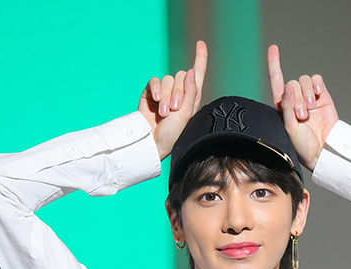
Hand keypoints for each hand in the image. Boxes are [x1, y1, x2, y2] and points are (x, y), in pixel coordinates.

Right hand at [139, 40, 207, 160]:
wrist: (152, 142)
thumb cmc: (172, 134)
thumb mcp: (186, 114)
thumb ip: (190, 92)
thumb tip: (191, 71)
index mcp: (191, 98)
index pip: (197, 74)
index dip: (200, 59)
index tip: (200, 44)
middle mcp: (179, 93)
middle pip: (181, 76)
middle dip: (178, 92)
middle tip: (174, 109)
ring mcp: (164, 92)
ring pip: (168, 79)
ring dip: (166, 96)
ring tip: (164, 113)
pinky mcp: (150, 92)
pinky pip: (155, 81)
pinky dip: (156, 89)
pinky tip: (156, 100)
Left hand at [267, 44, 338, 170]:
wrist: (323, 150)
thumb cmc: (303, 145)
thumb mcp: (290, 129)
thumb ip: (286, 108)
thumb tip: (287, 88)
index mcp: (283, 107)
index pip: (277, 82)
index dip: (274, 65)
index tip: (273, 48)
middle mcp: (295, 100)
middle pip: (292, 84)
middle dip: (297, 100)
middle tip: (302, 117)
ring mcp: (309, 97)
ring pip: (303, 81)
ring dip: (306, 95)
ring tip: (310, 112)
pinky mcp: (322, 95)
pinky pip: (316, 80)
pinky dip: (316, 84)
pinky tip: (318, 95)